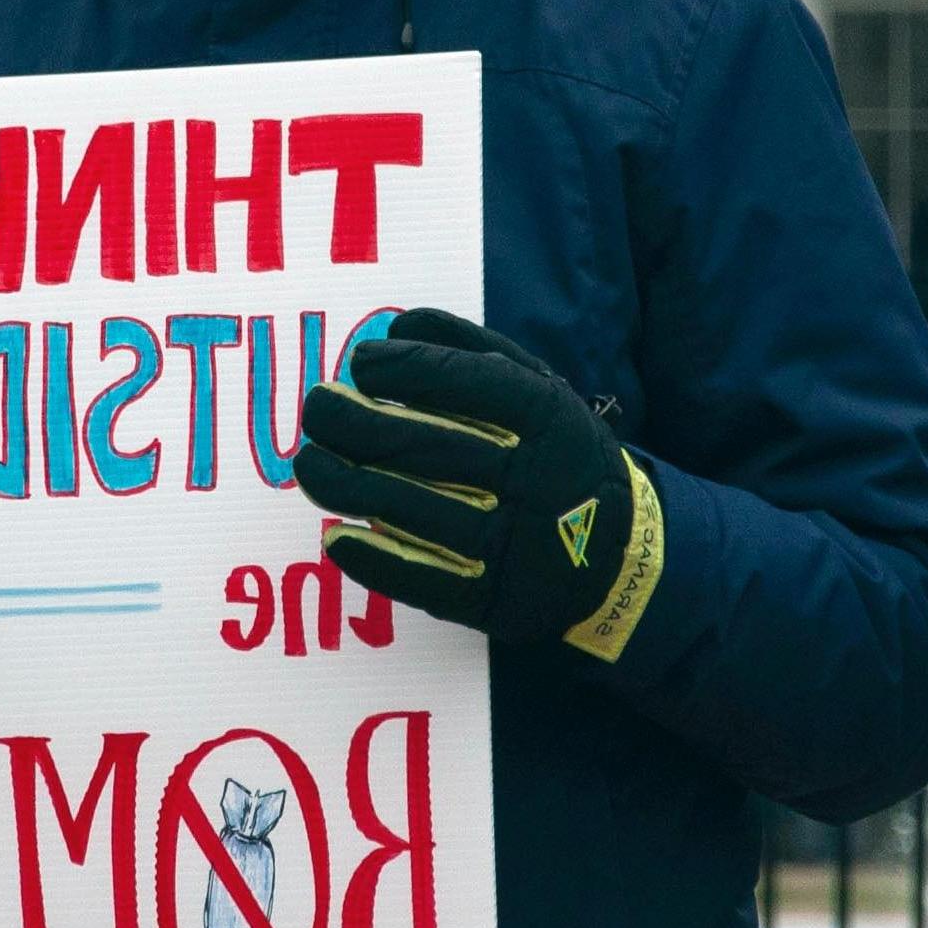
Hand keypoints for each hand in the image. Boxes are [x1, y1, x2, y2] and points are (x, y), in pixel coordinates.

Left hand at [297, 310, 664, 659]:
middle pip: (430, 448)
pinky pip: (423, 580)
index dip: (406, 370)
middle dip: (358, 424)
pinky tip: (335, 536)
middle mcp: (535, 481)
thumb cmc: (555, 454)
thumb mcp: (538, 391)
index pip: (470, 384)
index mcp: (549, 421)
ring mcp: (515, 546)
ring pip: (414, 512)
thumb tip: (395, 327)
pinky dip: (373, 559)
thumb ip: (472, 352)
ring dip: (349, 485)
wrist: (618, 555)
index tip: (361, 363)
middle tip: (317, 407)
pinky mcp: (495, 600)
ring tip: (309, 464)